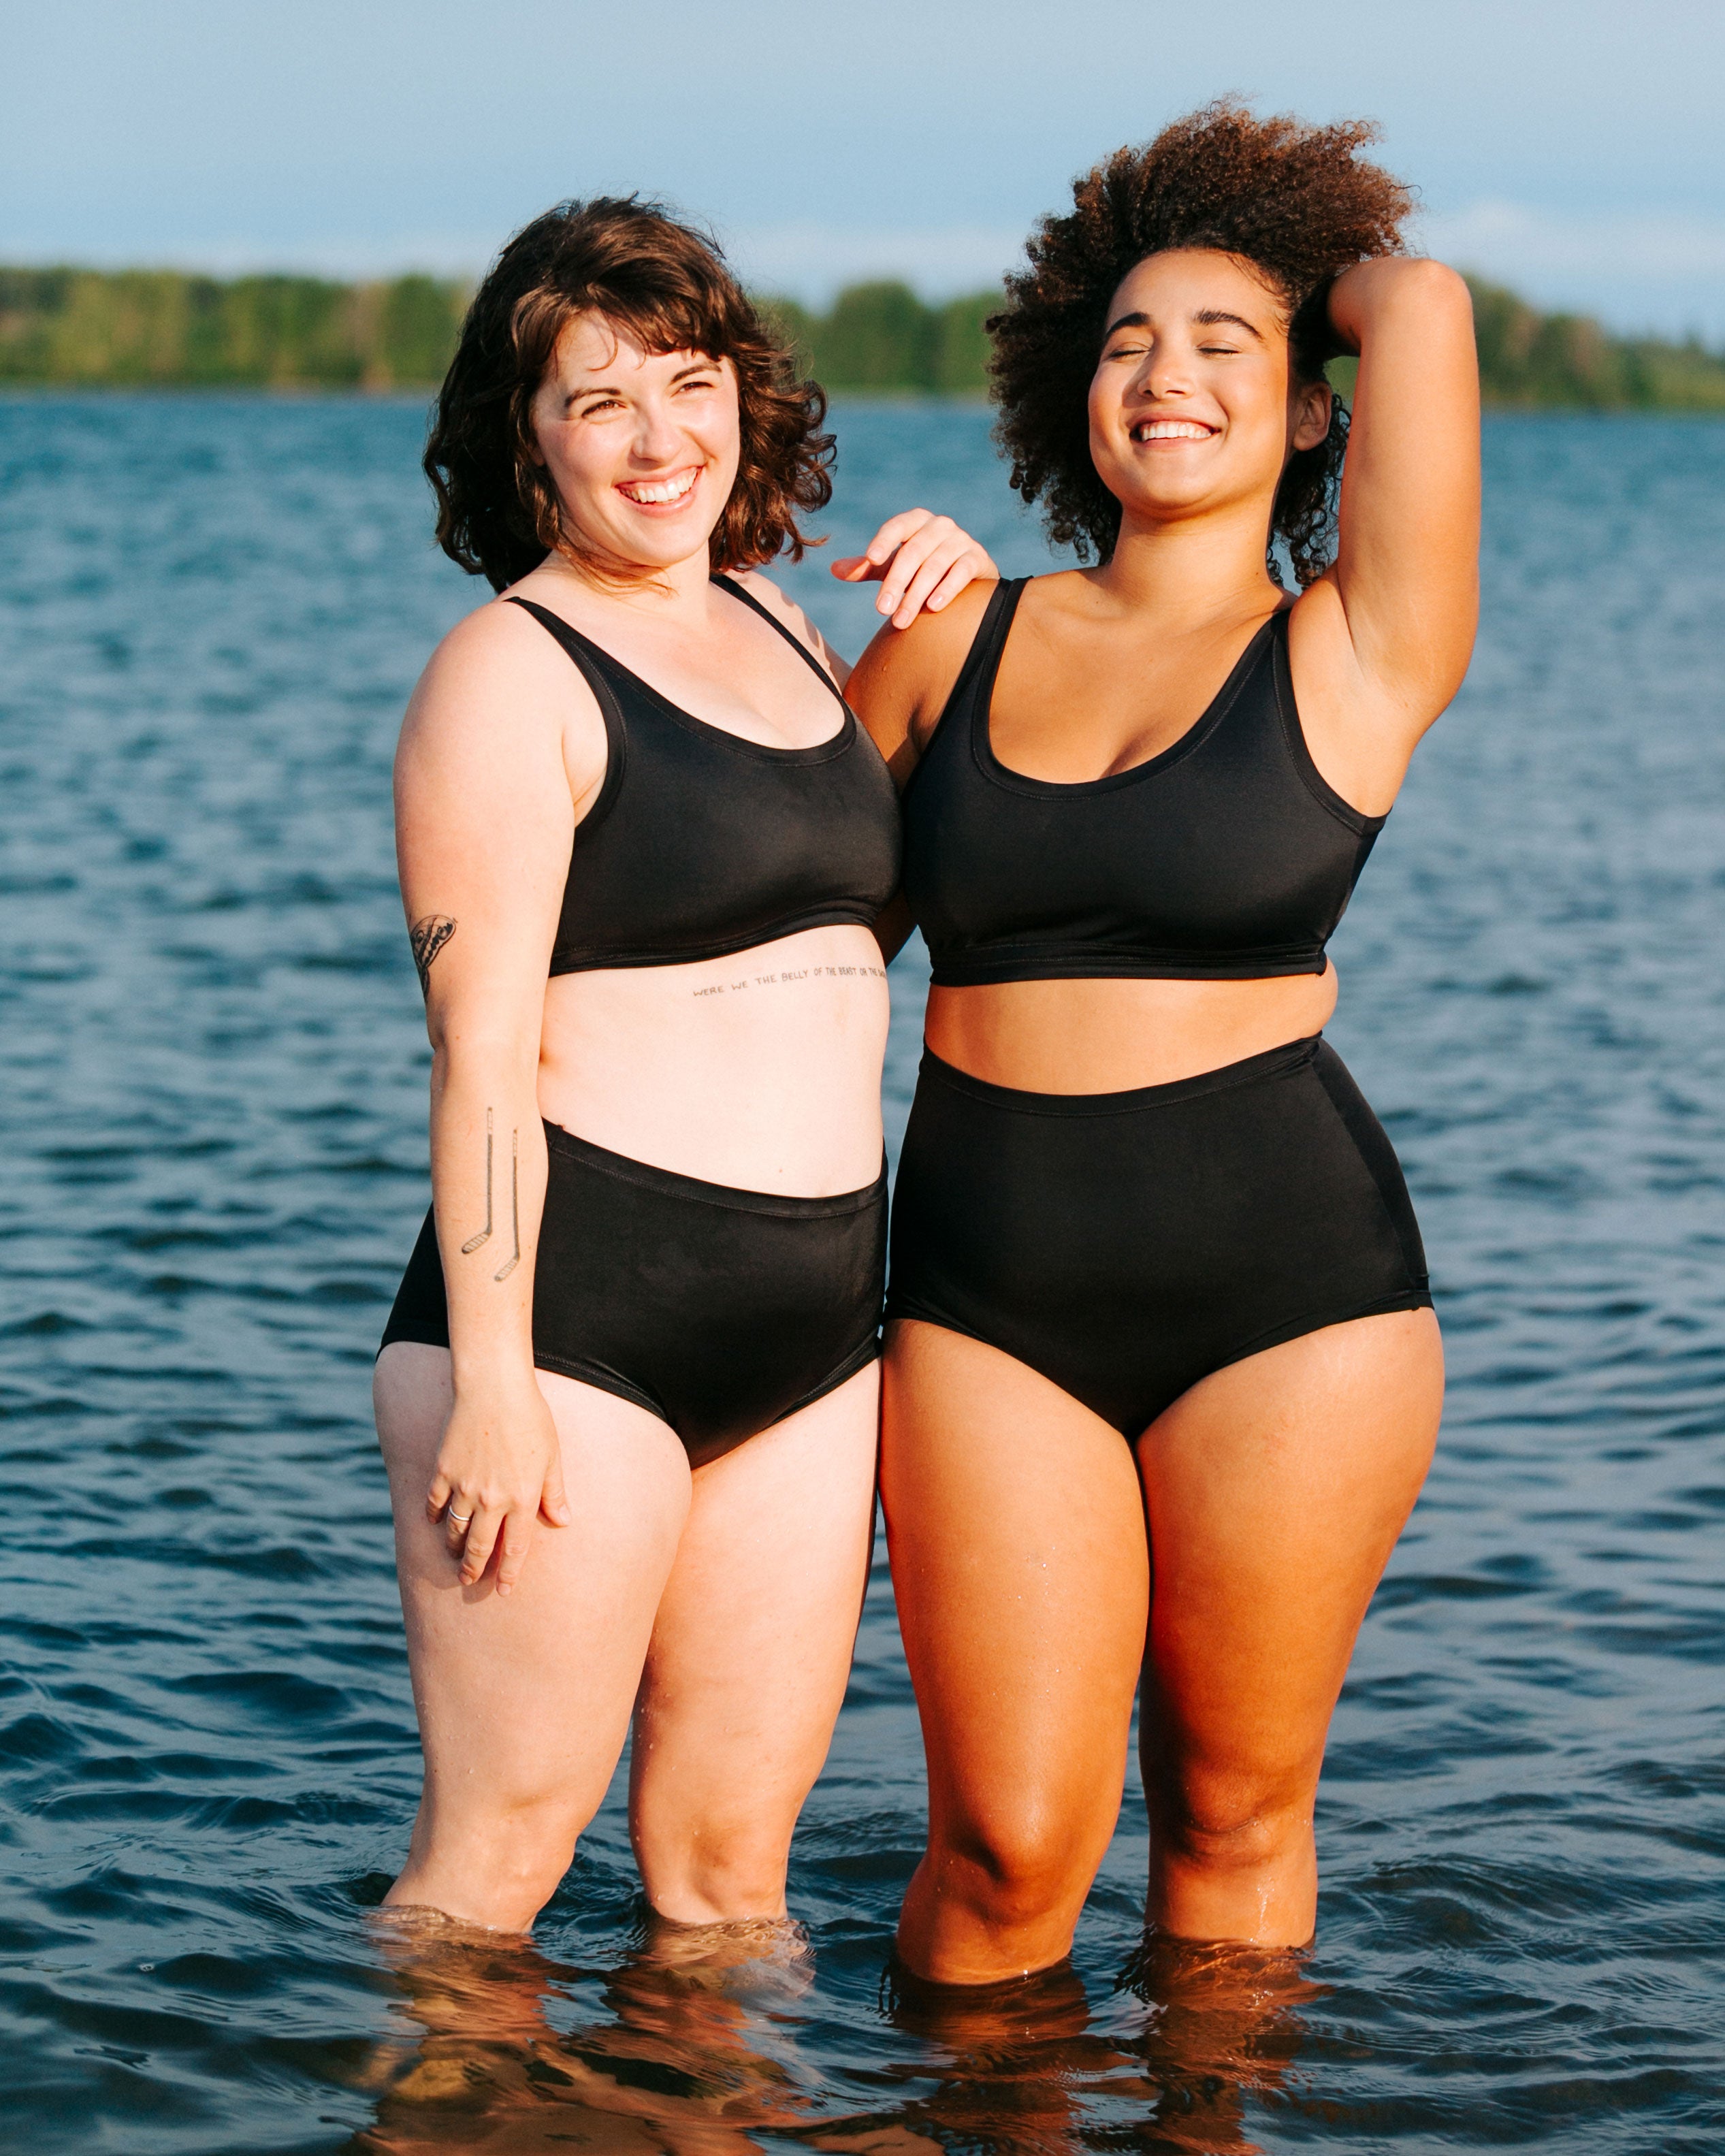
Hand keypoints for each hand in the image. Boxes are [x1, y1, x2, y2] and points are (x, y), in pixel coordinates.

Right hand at [425, 1372, 571, 1594]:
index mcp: (522, 1499)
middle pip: (479, 1547)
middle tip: (469, 1581)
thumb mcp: (552, 1455)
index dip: (508, 1574)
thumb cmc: (531, 1417)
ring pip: (455, 1531)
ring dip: (454, 1548)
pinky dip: (433, 1518)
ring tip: (454, 1556)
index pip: (515, 1548)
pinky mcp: (443, 1471)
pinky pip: (434, 1505)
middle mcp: (492, 1500)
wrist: (494, 1388)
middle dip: (474, 1569)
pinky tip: (435, 1522)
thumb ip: (555, 1491)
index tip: (503, 1590)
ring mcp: (464, 1487)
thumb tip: (563, 1521)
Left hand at [830, 509, 997, 629]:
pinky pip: (961, 571)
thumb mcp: (894, 567)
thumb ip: (868, 568)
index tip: (870, 558)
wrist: (969, 579)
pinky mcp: (978, 558)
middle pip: (913, 552)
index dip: (884, 540)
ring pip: (935, 565)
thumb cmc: (923, 569)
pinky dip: (947, 589)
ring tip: (901, 621)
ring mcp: (961, 540)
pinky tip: (933, 607)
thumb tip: (833, 569)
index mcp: (916, 521)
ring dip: (916, 595)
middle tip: (881, 610)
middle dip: (895, 583)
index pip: (896, 527)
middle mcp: (940, 525)